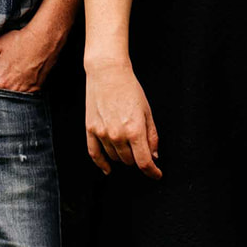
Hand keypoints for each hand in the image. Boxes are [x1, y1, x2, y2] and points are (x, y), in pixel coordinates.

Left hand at [0, 21, 60, 94]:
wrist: (45, 39)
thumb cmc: (20, 41)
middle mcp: (12, 92)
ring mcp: (25, 93)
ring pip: (9, 102)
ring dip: (3, 97)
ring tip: (4, 83)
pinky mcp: (35, 92)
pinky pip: (22, 99)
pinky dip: (16, 95)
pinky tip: (15, 84)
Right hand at [84, 61, 161, 178]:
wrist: (108, 72)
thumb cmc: (130, 88)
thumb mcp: (147, 111)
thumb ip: (152, 135)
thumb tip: (153, 156)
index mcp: (135, 130)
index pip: (144, 162)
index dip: (152, 172)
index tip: (156, 174)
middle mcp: (118, 135)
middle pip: (129, 161)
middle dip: (137, 158)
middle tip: (140, 148)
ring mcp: (102, 133)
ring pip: (115, 158)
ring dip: (123, 157)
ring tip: (126, 144)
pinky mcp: (90, 129)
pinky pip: (94, 154)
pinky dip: (101, 164)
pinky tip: (107, 169)